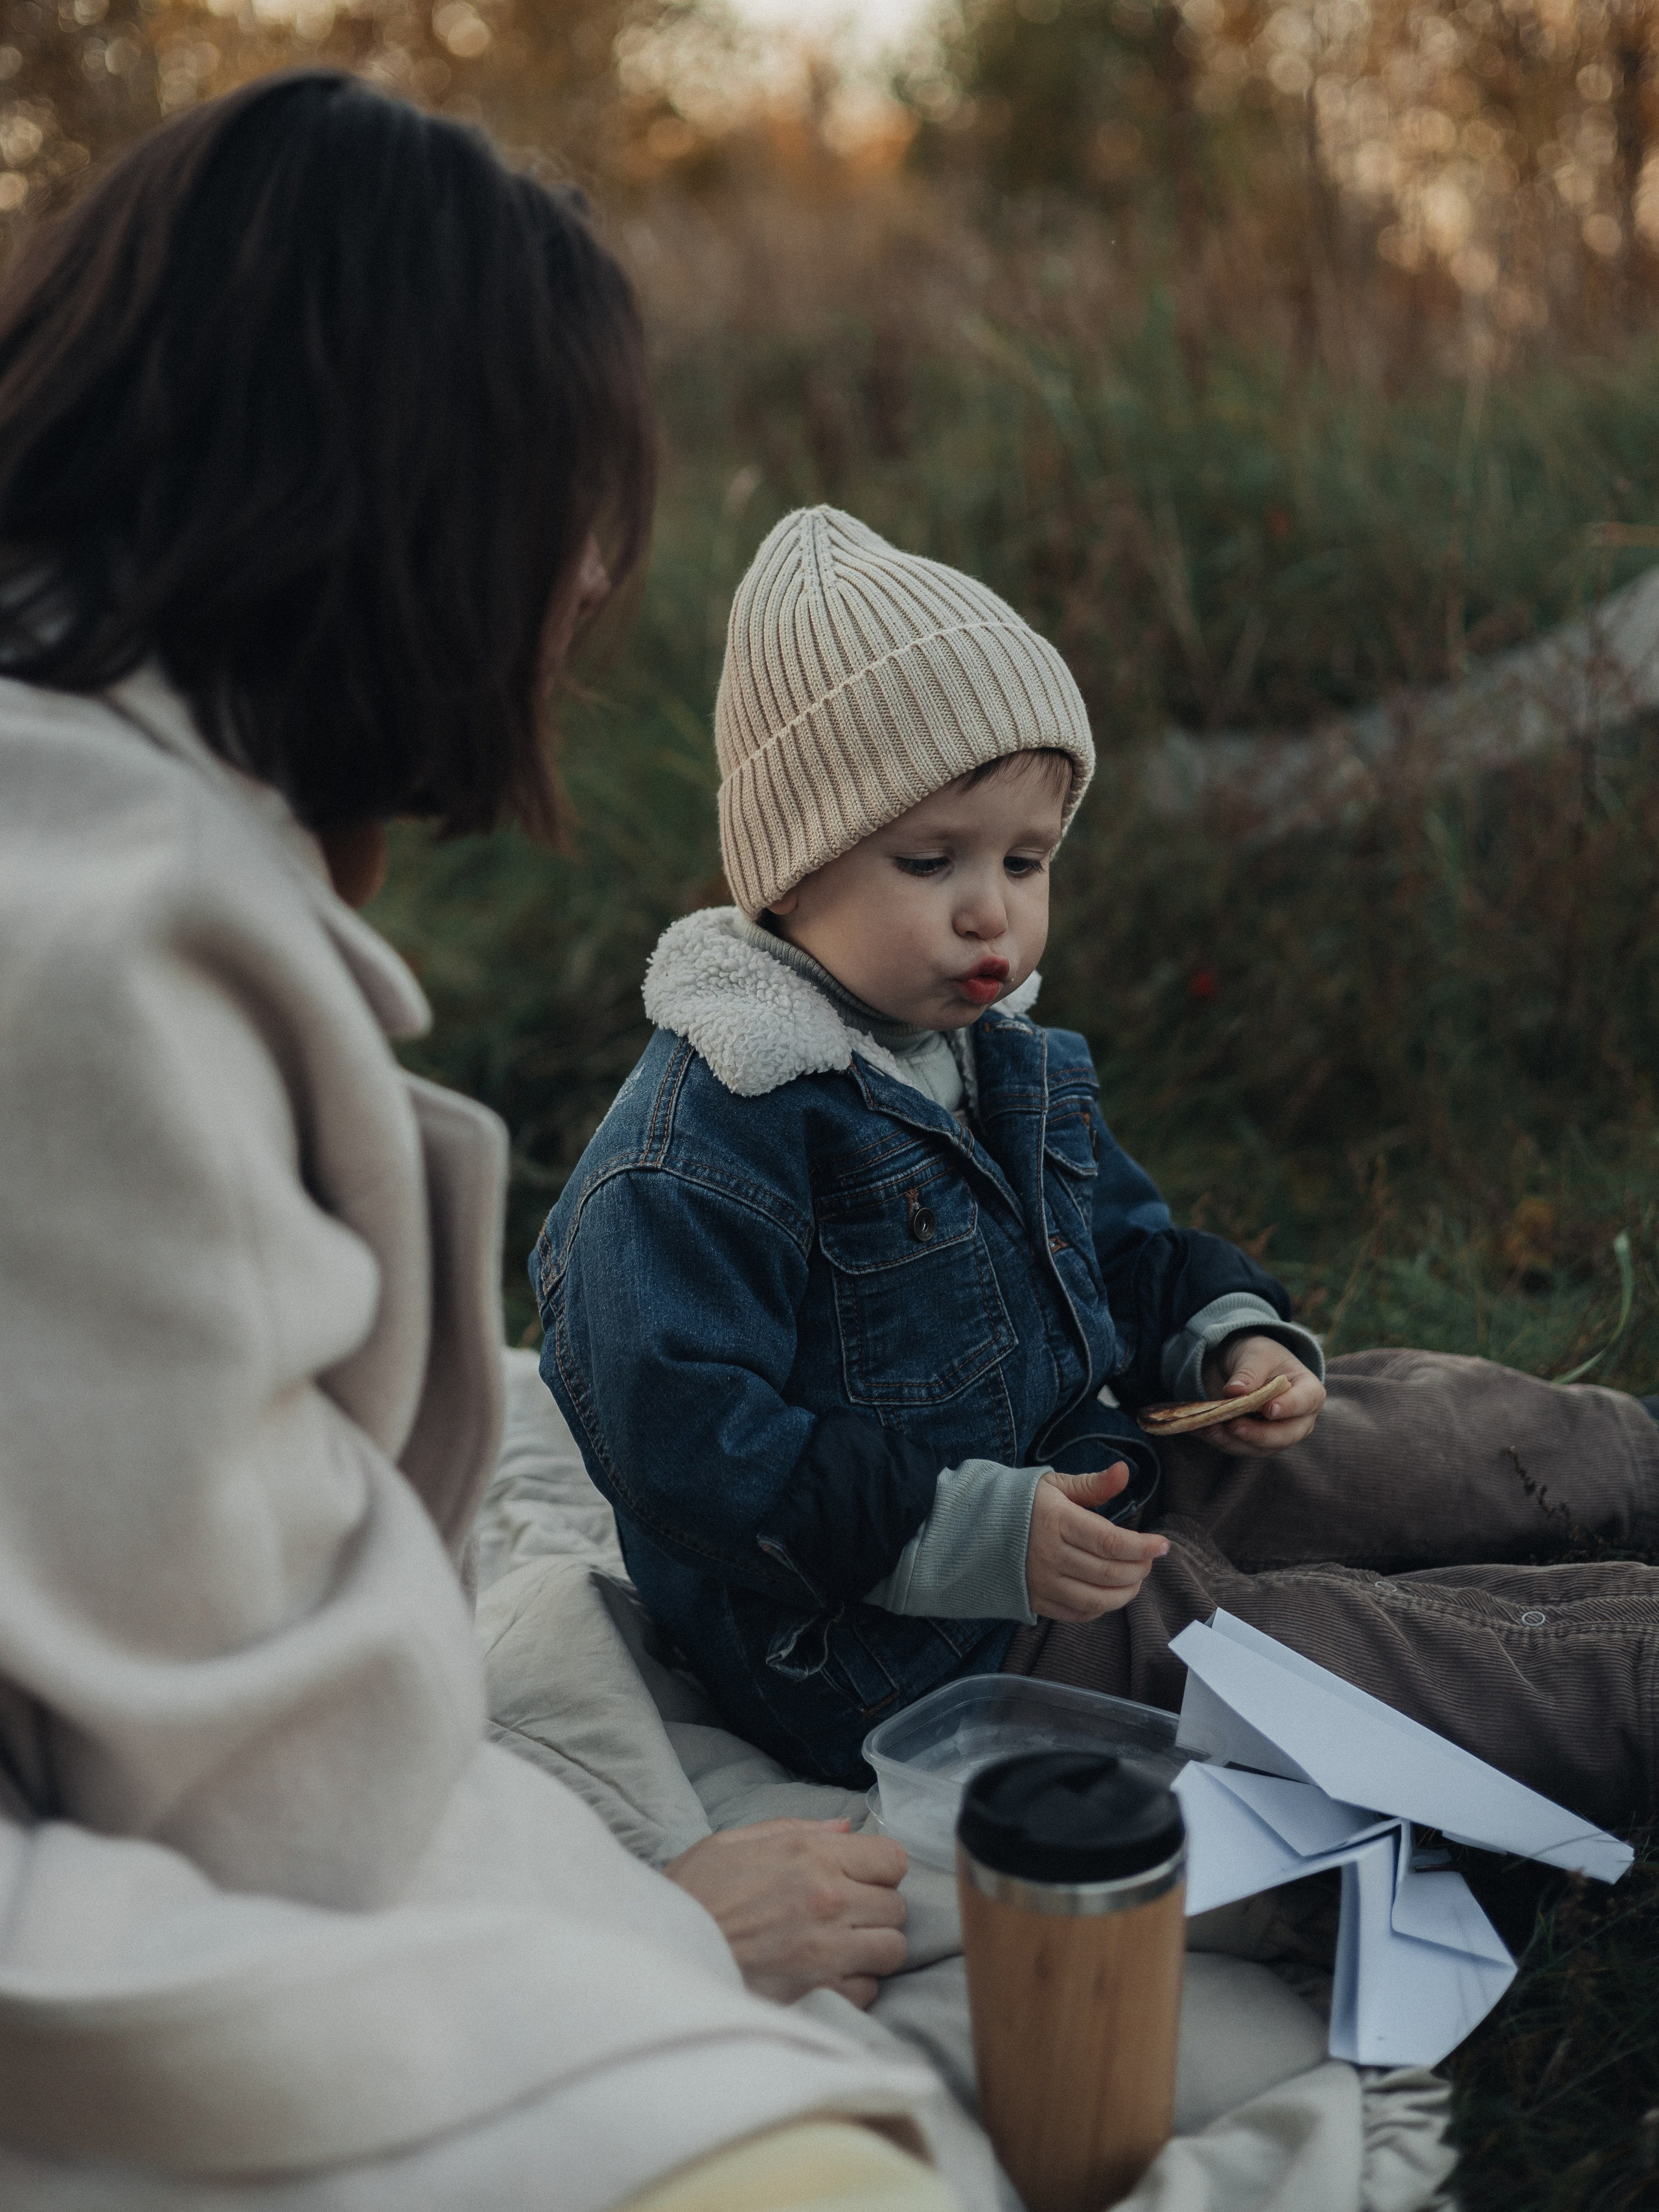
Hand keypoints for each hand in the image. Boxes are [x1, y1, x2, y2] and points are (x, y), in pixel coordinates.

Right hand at [664, 1817, 908, 2009]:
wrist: (659, 1953)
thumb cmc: (691, 1894)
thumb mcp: (731, 1843)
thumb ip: (795, 1829)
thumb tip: (846, 1827)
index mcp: (810, 1856)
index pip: (892, 1859)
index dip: (880, 1868)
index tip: (862, 1876)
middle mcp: (828, 1902)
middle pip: (897, 1907)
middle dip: (877, 1908)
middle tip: (845, 1913)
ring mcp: (827, 1952)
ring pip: (893, 1950)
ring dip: (873, 1948)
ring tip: (841, 1946)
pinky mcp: (819, 1996)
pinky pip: (868, 1991)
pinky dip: (855, 1985)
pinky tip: (825, 1975)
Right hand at [1024, 1462, 1168, 1624]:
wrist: (974, 1529)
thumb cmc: (1021, 1503)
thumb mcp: (1055, 1486)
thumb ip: (1093, 1484)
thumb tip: (1124, 1472)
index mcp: (1057, 1521)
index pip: (1111, 1542)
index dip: (1143, 1547)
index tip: (1163, 1545)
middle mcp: (1050, 1556)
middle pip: (1110, 1572)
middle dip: (1140, 1568)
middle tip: (1149, 1558)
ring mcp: (1042, 1583)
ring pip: (1098, 1599)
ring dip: (1126, 1592)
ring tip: (1136, 1577)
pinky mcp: (1037, 1602)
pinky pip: (1079, 1614)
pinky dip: (1102, 1607)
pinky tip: (1109, 1592)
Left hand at [1199, 1335, 1324, 1455]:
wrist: (1244, 1366)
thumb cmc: (1259, 1356)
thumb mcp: (1255, 1354)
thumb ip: (1249, 1371)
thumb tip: (1235, 1390)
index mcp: (1308, 1391)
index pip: (1305, 1402)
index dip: (1289, 1407)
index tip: (1269, 1409)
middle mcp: (1298, 1420)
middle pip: (1284, 1436)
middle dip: (1257, 1434)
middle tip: (1233, 1426)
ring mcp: (1278, 1436)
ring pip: (1259, 1448)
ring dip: (1232, 1441)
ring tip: (1209, 1427)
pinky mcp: (1255, 1444)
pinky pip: (1240, 1448)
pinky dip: (1220, 1441)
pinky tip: (1201, 1430)